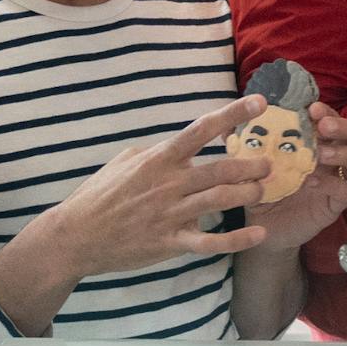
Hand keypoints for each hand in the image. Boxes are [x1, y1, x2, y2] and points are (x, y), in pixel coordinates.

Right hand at [35, 94, 274, 277]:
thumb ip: (157, 152)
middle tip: (269, 163)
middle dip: (251, 165)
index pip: (200, 130)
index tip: (259, 103)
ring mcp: (170, 214)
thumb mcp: (125, 161)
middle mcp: (168, 183)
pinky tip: (259, 234)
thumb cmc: (100, 195)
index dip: (232, 114)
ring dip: (248, 194)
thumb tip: (180, 146)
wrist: (78, 235)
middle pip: (220, 169)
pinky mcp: (170, 242)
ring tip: (263, 190)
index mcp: (159, 159)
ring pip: (220, 200)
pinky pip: (210, 241)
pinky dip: (237, 239)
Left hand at [247, 103, 346, 249]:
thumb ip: (242, 144)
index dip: (327, 110)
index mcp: (316, 141)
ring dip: (344, 153)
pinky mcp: (337, 204)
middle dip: (345, 126)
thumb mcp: (249, 164)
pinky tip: (311, 182)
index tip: (311, 108)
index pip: (332, 118)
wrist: (260, 227)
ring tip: (320, 155)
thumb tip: (224, 125)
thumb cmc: (259, 188)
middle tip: (323, 127)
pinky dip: (332, 183)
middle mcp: (333, 157)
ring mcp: (338, 180)